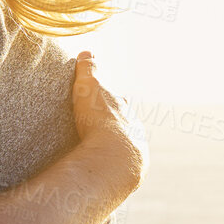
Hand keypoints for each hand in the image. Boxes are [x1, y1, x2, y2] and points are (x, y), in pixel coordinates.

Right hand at [70, 52, 146, 193]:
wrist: (114, 158)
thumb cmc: (100, 120)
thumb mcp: (89, 88)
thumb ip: (89, 69)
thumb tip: (87, 52)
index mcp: (123, 109)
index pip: (118, 101)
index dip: (110, 101)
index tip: (101, 103)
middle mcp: (134, 128)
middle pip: (127, 124)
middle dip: (117, 125)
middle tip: (101, 128)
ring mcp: (135, 150)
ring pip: (128, 145)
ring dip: (118, 147)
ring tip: (101, 153)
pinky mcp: (132, 172)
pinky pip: (122, 167)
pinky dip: (114, 166)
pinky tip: (104, 170)